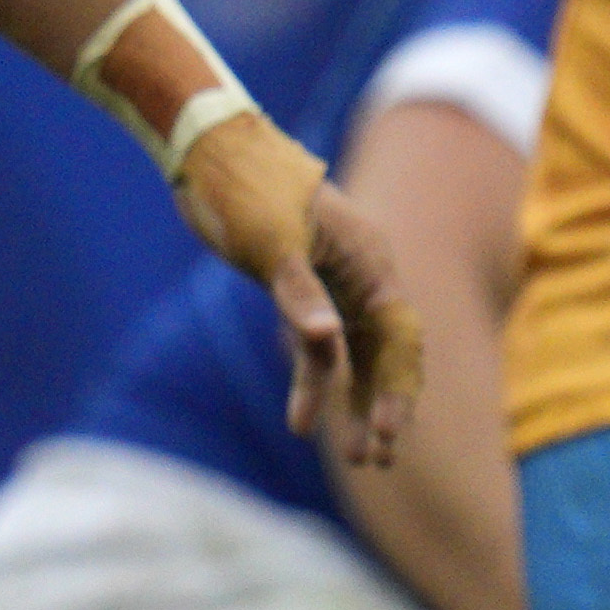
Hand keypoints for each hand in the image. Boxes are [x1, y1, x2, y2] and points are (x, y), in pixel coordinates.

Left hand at [184, 112, 423, 464]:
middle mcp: (363, 277)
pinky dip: (313, 383)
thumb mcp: (271, 242)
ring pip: (359, 357)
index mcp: (370, 262)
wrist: (208, 151)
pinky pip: (320, 348)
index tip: (388, 432)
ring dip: (356, 405)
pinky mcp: (304, 293)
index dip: (399, 386)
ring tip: (359, 458)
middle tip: (377, 457)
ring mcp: (335, 287)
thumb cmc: (246, 189)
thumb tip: (327, 341)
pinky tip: (300, 422)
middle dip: (386, 405)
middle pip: (389, 353)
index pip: (401, 336)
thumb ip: (299, 294)